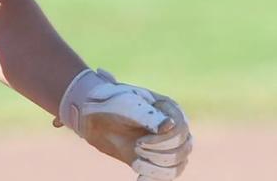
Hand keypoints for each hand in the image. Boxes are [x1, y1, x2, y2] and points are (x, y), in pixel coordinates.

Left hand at [56, 69, 192, 179]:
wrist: (94, 116)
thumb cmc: (111, 103)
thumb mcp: (127, 105)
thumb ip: (148, 116)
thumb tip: (171, 126)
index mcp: (169, 109)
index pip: (181, 131)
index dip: (163, 142)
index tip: (139, 142)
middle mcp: (174, 127)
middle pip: (182, 150)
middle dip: (157, 153)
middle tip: (136, 147)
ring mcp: (168, 145)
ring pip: (177, 166)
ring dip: (155, 166)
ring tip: (136, 158)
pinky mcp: (157, 159)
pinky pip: (166, 176)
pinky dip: (154, 179)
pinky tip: (140, 179)